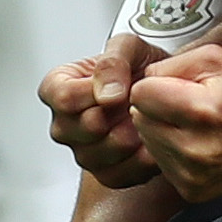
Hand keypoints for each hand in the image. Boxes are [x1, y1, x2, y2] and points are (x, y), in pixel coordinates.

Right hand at [39, 34, 163, 185]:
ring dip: (130, 135)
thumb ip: (113, 63)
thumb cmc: (139, 66)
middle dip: (115, 115)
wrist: (165, 91)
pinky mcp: (106, 173)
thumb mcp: (128, 47)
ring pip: (101, 155)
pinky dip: (140, 159)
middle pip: (81, 129)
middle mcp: (64, 124)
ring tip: (144, 118)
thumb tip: (106, 94)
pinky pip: (119, 174)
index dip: (94, 94)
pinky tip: (149, 138)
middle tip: (136, 102)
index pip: (63, 98)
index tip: (117, 89)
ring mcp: (82, 152)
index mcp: (57, 89)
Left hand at [127, 45, 221, 201]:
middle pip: (140, 120)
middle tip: (188, 105)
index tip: (174, 87)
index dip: (155, 85)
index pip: (140, 94)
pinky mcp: (193, 191)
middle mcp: (193, 147)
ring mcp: (192, 174)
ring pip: (148, 143)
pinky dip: (174, 152)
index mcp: (200, 110)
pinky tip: (198, 143)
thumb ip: (173, 63)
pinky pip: (162, 164)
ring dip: (163, 131)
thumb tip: (144, 79)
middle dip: (157, 108)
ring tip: (195, 125)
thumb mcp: (218, 60)